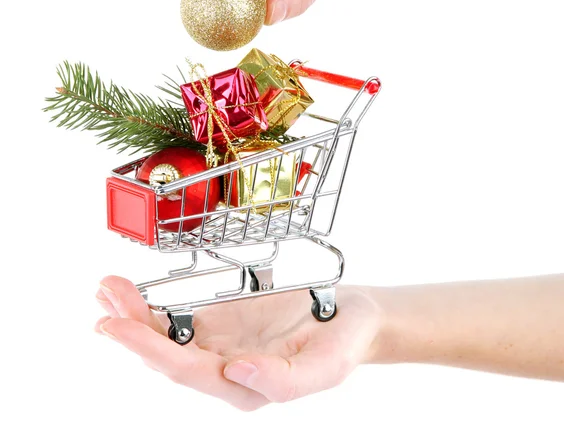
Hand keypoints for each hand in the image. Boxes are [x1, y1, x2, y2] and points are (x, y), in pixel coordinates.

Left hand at [95, 276, 382, 409]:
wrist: (353, 316)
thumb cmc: (344, 341)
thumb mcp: (327, 366)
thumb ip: (284, 381)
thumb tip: (234, 373)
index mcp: (245, 387)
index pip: (185, 370)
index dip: (147, 348)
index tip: (116, 326)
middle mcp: (225, 370)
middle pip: (166, 352)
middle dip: (130, 327)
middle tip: (104, 297)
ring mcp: (222, 344)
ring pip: (167, 334)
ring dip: (134, 313)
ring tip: (108, 289)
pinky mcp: (224, 322)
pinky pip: (181, 316)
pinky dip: (154, 304)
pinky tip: (134, 292)